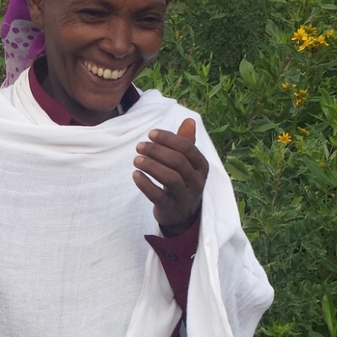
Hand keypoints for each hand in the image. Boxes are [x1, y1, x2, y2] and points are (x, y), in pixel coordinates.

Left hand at [132, 118, 208, 236]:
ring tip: (136, 159)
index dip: (168, 139)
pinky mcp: (171, 208)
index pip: (187, 148)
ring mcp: (185, 196)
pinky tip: (135, 175)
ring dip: (151, 166)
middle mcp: (197, 181)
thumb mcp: (187, 163)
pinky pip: (158, 196)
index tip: (150, 134)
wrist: (183, 215)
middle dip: (157, 151)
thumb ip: (185, 142)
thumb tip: (189, 120)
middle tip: (139, 146)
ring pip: (170, 178)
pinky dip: (145, 184)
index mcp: (201, 166)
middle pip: (178, 161)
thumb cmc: (182, 181)